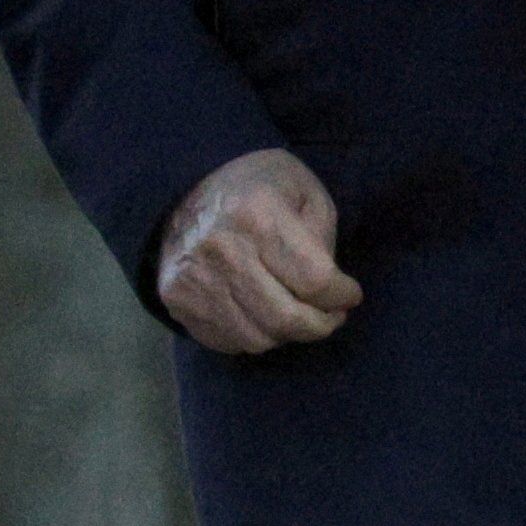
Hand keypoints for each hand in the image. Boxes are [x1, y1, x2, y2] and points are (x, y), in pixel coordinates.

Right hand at [155, 147, 364, 355]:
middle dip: (321, 325)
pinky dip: (254, 335)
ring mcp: (194, 278)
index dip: (341, 296)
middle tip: (330, 316)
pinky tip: (260, 311)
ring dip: (286, 334)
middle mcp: (221, 248)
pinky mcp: (177, 299)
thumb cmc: (257, 186)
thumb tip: (329, 292)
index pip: (314, 280)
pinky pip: (229, 341)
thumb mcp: (304, 190)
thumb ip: (323, 237)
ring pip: (258, 339)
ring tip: (295, 312)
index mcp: (257, 213)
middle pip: (286, 319)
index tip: (349, 294)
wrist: (185, 184)